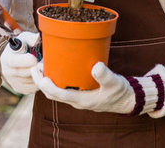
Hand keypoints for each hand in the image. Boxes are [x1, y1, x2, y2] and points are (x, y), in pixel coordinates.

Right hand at [0, 32, 40, 94]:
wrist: (13, 60)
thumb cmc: (21, 47)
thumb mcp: (23, 39)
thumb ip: (30, 38)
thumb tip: (37, 38)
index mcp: (6, 58)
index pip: (14, 61)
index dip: (27, 60)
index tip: (36, 58)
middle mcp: (7, 71)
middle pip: (26, 72)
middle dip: (37, 68)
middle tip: (45, 63)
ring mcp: (12, 81)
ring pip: (31, 81)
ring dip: (39, 74)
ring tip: (42, 67)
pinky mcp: (18, 89)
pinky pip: (33, 88)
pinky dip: (38, 82)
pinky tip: (39, 74)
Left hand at [32, 62, 164, 115]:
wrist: (128, 99)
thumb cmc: (121, 92)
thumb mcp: (115, 82)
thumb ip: (106, 75)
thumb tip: (96, 66)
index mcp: (81, 100)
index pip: (57, 94)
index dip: (45, 84)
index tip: (38, 72)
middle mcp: (77, 100)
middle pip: (52, 93)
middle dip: (41, 81)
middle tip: (35, 66)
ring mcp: (78, 97)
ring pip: (57, 91)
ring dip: (47, 80)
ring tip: (43, 64)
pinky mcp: (81, 92)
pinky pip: (63, 88)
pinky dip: (57, 79)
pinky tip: (57, 67)